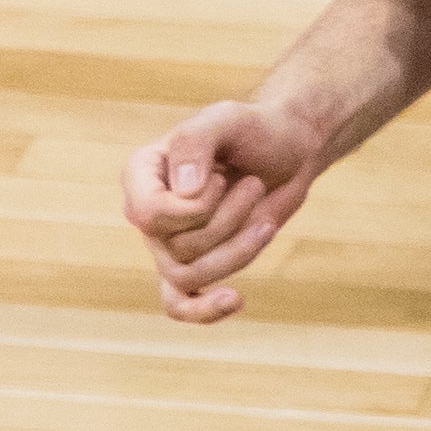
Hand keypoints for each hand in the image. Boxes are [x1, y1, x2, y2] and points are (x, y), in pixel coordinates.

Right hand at [125, 95, 334, 321]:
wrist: (289, 149)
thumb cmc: (255, 130)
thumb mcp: (227, 119)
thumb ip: (195, 143)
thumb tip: (184, 192)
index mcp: (141, 175)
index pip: (147, 215)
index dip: (194, 210)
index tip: (223, 178)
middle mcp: (148, 213)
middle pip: (174, 248)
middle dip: (228, 221)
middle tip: (253, 184)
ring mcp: (169, 244)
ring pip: (191, 275)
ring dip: (241, 248)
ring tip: (264, 218)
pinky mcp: (198, 264)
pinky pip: (180, 305)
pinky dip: (203, 311)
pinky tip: (235, 300)